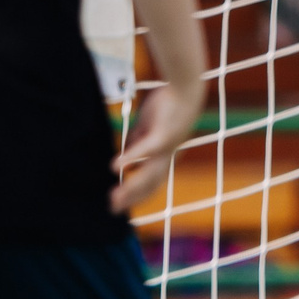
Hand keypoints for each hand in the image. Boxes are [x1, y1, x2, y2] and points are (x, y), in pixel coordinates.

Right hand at [110, 85, 199, 211]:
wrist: (185, 89)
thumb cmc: (166, 107)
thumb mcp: (146, 130)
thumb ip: (135, 145)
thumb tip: (123, 160)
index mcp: (164, 157)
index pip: (150, 183)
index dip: (136, 196)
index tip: (119, 206)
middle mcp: (167, 157)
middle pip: (149, 185)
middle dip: (131, 199)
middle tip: (113, 210)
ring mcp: (166, 148)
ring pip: (147, 174)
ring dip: (130, 188)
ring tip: (114, 197)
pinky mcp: (162, 134)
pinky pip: (145, 149)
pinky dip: (131, 159)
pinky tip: (115, 167)